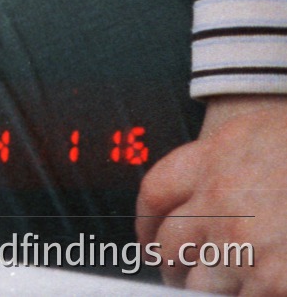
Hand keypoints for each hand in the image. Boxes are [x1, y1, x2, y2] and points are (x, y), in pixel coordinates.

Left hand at [137, 95, 286, 294]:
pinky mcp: (276, 279)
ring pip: (201, 282)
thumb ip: (228, 167)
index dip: (147, 222)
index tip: (148, 240)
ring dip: (207, 290)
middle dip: (172, 265)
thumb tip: (202, 210)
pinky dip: (248, 296)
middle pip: (170, 244)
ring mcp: (248, 242)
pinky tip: (261, 288)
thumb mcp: (265, 141)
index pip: (156, 191)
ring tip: (219, 287)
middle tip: (178, 277)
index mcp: (219, 155)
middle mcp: (223, 197)